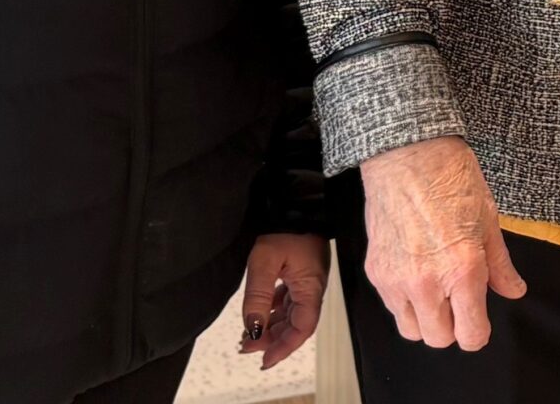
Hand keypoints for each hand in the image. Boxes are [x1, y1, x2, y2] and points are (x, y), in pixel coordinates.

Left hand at [237, 232, 330, 369]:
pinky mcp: (301, 272)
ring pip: (292, 313)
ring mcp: (307, 279)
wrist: (298, 199)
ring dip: (273, 326)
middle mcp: (312, 287)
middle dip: (273, 339)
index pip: (303, 328)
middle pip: (296, 324)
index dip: (285, 347)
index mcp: (310, 287)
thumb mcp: (265, 262)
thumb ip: (258, 297)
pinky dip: (275, 311)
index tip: (265, 359)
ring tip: (249, 335)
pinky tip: (261, 312)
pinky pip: (290, 300)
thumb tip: (253, 330)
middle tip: (247, 347)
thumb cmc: (285, 228)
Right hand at [361, 135, 523, 350]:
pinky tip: (416, 275)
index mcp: (462, 269)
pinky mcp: (376, 273)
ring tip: (437, 290)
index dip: (479, 332)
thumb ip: (500, 265)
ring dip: (427, 320)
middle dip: (453, 327)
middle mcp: (426, 282)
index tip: (481, 323)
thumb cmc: (450, 177)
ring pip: (412, 331)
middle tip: (460, 302)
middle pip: (439, 340)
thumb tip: (513, 290)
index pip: (470, 335)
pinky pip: (391, 308)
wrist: (408, 154)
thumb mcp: (489, 218)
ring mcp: (396, 280)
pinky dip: (405, 302)